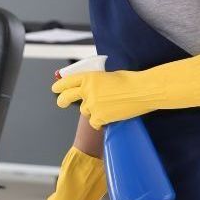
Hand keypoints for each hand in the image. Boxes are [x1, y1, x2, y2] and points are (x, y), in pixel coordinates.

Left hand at [52, 50, 199, 128]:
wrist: (144, 90)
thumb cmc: (132, 81)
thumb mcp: (109, 76)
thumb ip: (96, 82)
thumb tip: (90, 87)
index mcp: (89, 77)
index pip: (68, 81)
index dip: (60, 85)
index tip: (55, 89)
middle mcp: (87, 90)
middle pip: (66, 97)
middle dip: (62, 100)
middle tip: (61, 103)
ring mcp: (92, 104)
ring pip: (85, 111)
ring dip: (93, 111)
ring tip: (109, 107)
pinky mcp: (99, 117)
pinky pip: (95, 123)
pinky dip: (101, 122)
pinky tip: (111, 117)